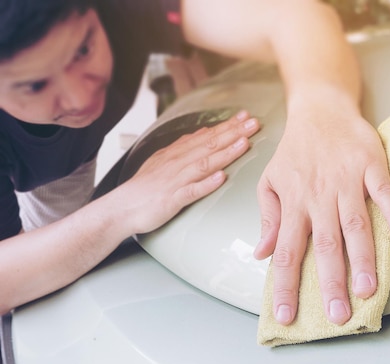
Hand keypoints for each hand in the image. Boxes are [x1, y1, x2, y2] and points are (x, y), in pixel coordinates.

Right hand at [117, 110, 259, 235]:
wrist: (122, 208)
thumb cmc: (145, 187)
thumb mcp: (164, 160)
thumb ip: (185, 146)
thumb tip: (204, 132)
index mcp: (178, 153)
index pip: (207, 135)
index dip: (228, 126)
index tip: (246, 117)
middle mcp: (178, 163)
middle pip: (210, 145)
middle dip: (234, 133)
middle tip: (254, 123)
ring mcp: (176, 180)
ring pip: (205, 164)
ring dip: (225, 153)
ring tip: (243, 144)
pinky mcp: (173, 199)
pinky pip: (192, 190)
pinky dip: (207, 184)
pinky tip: (221, 178)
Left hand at [254, 101, 389, 325]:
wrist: (319, 109)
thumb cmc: (294, 151)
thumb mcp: (269, 182)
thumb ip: (268, 218)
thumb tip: (261, 254)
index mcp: (293, 204)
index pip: (286, 252)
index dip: (286, 285)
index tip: (287, 316)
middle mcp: (318, 197)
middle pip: (324, 245)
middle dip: (330, 282)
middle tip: (338, 315)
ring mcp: (346, 181)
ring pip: (354, 224)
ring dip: (362, 257)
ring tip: (368, 289)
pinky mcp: (369, 166)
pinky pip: (383, 191)